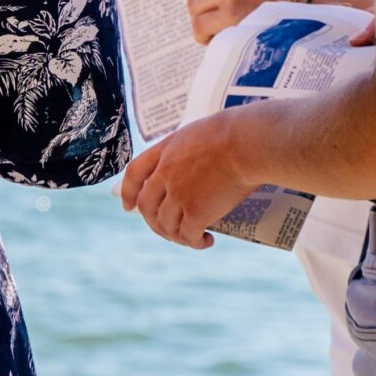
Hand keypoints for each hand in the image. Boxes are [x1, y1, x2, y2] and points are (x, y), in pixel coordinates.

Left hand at [119, 107, 263, 248]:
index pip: (134, 173)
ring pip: (165, 225)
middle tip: (168, 230)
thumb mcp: (198, 133)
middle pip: (146, 205)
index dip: (127, 192)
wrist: (248, 143)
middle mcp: (166, 173)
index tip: (128, 207)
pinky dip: (195, 243)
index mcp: (165, 150)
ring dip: (176, 236)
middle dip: (153, 222)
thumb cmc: (235, 133)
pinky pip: (188, 236)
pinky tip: (207, 241)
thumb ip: (186, 150)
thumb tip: (194, 163)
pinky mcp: (197, 212)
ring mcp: (179, 193)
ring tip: (191, 237)